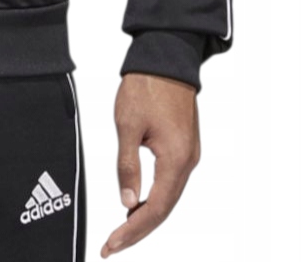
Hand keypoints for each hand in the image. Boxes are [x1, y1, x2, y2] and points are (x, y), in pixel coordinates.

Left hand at [101, 72, 200, 256]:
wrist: (166, 58)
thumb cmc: (146, 87)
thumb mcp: (127, 125)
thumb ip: (127, 165)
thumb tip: (126, 202)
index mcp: (175, 159)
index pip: (155, 209)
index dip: (133, 230)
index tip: (112, 244)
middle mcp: (188, 162)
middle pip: (164, 208)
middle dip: (138, 229)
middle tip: (112, 245)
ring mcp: (188, 155)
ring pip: (168, 196)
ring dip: (146, 215)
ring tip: (121, 230)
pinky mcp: (184, 147)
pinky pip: (170, 182)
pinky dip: (154, 198)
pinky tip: (137, 203)